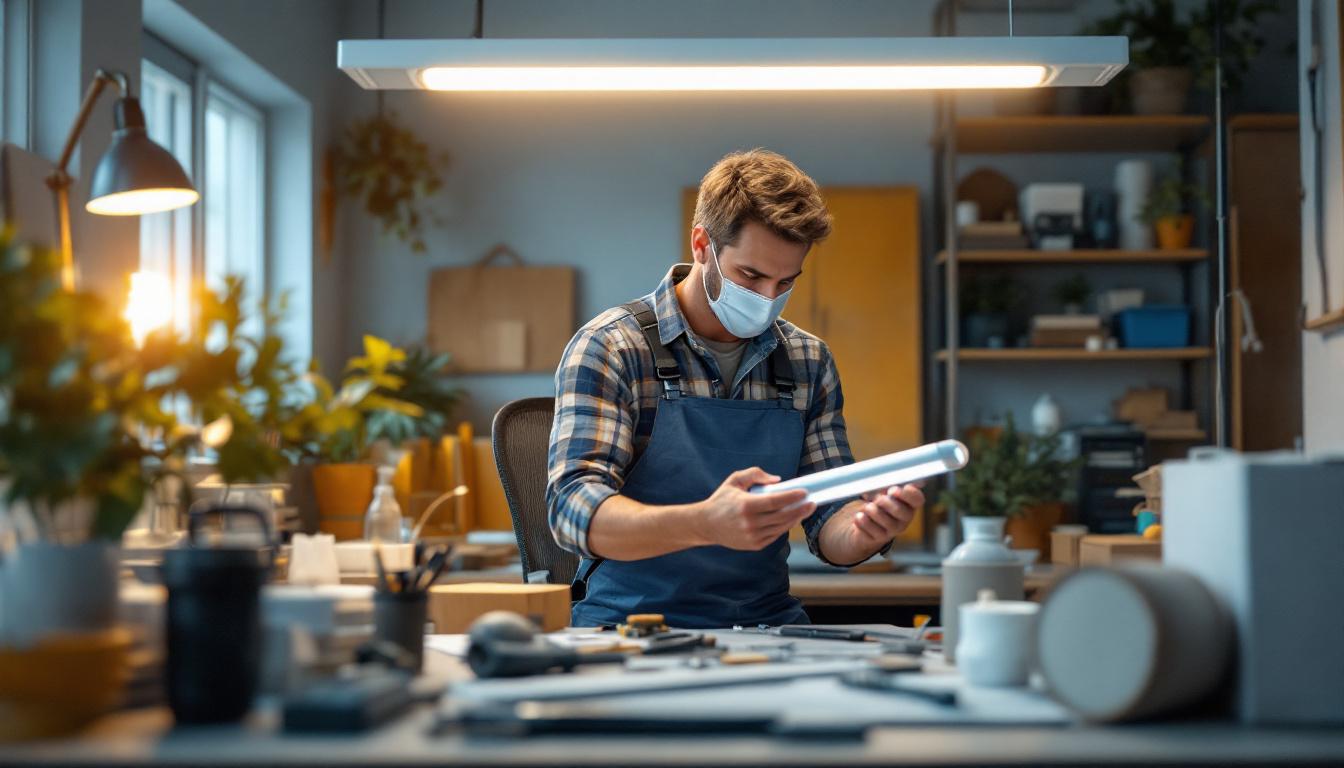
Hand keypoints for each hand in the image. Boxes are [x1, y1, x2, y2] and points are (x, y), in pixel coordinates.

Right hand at [696, 467, 815, 550]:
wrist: (706, 525)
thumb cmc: (722, 499)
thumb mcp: (735, 480)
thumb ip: (755, 474)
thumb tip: (778, 481)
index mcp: (745, 505)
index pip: (775, 501)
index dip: (792, 497)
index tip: (805, 492)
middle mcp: (750, 523)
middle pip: (782, 516)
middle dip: (800, 509)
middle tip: (813, 502)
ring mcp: (753, 536)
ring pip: (781, 527)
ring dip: (796, 518)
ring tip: (806, 510)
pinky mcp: (754, 545)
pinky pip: (775, 535)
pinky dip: (785, 527)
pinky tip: (792, 519)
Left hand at [847, 484, 924, 549]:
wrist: (865, 523)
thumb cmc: (877, 503)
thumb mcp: (883, 491)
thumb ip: (887, 484)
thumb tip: (888, 477)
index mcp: (909, 504)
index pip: (918, 499)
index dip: (908, 494)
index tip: (893, 490)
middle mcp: (904, 519)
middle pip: (900, 511)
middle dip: (886, 502)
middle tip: (878, 499)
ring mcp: (892, 531)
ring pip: (883, 520)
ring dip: (872, 510)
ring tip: (867, 507)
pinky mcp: (878, 539)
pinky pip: (870, 529)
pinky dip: (862, 520)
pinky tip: (859, 516)